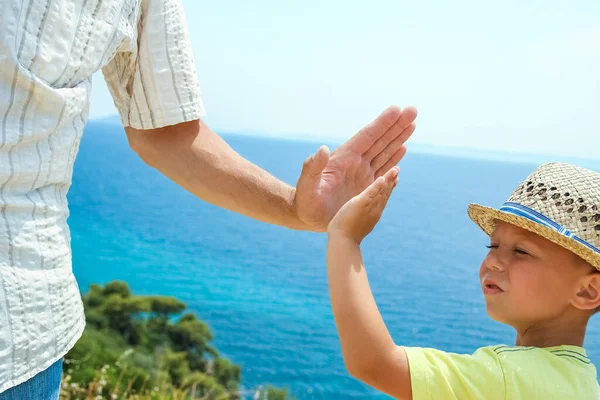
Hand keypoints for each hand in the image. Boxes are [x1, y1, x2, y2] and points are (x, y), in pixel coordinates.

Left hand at [293, 106, 415, 231]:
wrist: (307, 216)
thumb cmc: (304, 201)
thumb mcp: (306, 184)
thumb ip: (312, 167)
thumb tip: (323, 149)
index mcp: (344, 158)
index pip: (367, 136)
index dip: (382, 123)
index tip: (397, 109)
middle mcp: (355, 162)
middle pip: (380, 140)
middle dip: (396, 125)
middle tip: (413, 110)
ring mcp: (361, 173)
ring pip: (385, 151)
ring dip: (399, 138)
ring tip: (412, 124)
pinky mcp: (366, 186)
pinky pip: (383, 169)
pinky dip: (394, 159)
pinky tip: (403, 149)